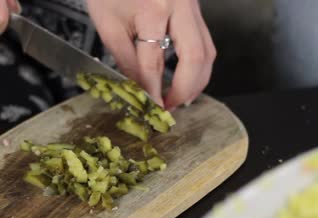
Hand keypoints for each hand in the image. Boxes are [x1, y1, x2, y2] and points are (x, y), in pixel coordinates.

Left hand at [87, 0, 215, 109]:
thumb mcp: (109, 25)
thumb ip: (125, 60)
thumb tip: (140, 90)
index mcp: (153, 9)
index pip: (154, 62)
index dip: (154, 90)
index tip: (153, 108)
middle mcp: (180, 6)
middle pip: (196, 58)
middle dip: (185, 89)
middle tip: (171, 105)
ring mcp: (192, 7)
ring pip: (207, 51)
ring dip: (197, 80)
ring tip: (181, 96)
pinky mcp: (195, 9)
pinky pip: (205, 42)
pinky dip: (198, 65)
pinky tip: (187, 76)